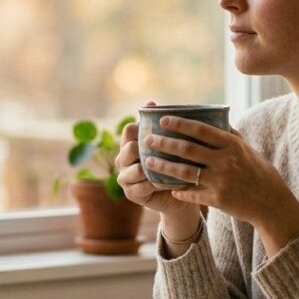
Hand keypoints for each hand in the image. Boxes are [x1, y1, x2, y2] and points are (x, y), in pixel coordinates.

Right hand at [116, 119, 201, 240]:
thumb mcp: (168, 145)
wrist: (177, 196)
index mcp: (128, 144)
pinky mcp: (131, 193)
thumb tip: (150, 102)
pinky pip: (143, 186)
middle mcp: (122, 160)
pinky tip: (172, 183)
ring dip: (155, 169)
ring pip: (136, 169)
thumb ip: (160, 126)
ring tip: (172, 168)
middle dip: (148, 149)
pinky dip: (158, 184)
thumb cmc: (173, 166)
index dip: (143, 127)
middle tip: (168, 150)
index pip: (129, 130)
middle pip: (130, 148)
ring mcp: (124, 177)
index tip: (161, 127)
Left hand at [142, 116, 298, 254]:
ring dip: (163, 166)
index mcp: (232, 145)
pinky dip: (178, 190)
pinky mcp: (217, 200)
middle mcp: (226, 161)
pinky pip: (191, 194)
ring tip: (148, 162)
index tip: (163, 120)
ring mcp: (220, 181)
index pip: (201, 130)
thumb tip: (216, 117)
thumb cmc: (259, 173)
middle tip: (147, 139)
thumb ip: (230, 136)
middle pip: (187, 149)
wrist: (272, 204)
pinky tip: (167, 187)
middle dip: (164, 143)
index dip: (180, 124)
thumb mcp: (248, 150)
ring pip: (184, 172)